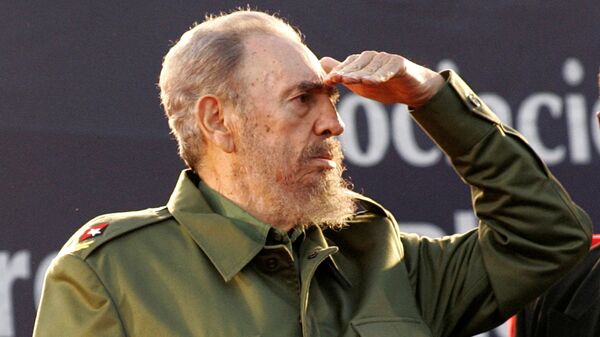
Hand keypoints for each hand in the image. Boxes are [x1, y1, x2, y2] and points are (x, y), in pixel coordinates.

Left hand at [321, 51, 443, 106]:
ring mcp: (386, 59)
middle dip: (346, 73)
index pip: (347, 67)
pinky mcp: (399, 64)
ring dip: (361, 75)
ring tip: (351, 81)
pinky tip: (373, 81)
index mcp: (362, 62)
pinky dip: (381, 75)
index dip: (337, 74)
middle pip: (357, 67)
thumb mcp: (360, 83)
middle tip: (336, 79)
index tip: (327, 81)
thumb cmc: (384, 86)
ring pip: (371, 69)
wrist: (411, 90)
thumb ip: (342, 74)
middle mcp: (373, 57)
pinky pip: (389, 70)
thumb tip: (321, 62)